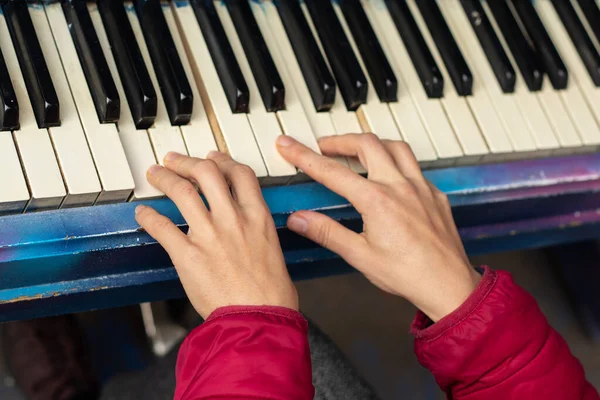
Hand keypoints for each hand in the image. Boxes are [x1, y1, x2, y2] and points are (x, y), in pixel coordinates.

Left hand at [134, 152, 297, 318]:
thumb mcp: (272, 249)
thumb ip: (256, 231)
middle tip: (174, 160)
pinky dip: (149, 217)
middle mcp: (233, 219)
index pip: (239, 174)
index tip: (212, 158)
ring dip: (165, 178)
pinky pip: (162, 227)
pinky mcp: (188, 255)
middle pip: (207, 172)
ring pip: (182, 192)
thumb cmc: (271, 293)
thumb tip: (248, 228)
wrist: (259, 317)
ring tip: (155, 175)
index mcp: (256, 217)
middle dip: (187, 161)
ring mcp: (208, 235)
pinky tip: (143, 213)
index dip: (223, 160)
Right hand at [277, 134, 479, 321]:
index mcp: (376, 200)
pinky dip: (396, 161)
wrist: (449, 285)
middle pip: (366, 143)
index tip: (287, 144)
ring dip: (371, 144)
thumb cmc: (407, 274)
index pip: (331, 171)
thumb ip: (326, 232)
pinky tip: (390, 176)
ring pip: (395, 147)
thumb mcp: (359, 255)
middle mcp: (400, 186)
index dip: (304, 155)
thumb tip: (298, 219)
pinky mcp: (435, 194)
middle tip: (323, 146)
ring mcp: (421, 187)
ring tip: (356, 151)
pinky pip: (414, 166)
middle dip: (340, 140)